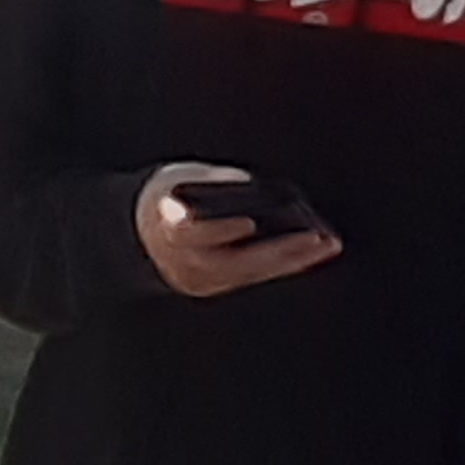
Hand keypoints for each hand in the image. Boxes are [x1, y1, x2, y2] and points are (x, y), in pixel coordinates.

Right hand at [137, 162, 341, 299]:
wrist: (138, 234)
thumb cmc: (164, 199)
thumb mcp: (175, 177)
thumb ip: (209, 179)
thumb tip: (245, 180)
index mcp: (169, 229)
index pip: (192, 234)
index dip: (220, 230)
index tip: (248, 224)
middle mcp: (183, 261)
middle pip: (234, 262)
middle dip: (278, 251)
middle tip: (316, 239)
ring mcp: (197, 279)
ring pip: (248, 274)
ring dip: (290, 261)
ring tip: (325, 246)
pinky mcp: (210, 287)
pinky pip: (249, 278)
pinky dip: (279, 266)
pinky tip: (305, 256)